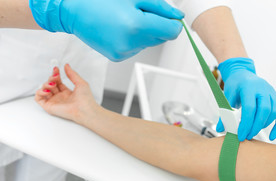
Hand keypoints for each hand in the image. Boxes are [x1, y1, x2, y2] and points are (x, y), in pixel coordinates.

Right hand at [29, 0, 183, 60]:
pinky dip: (133, 39)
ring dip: (144, 32)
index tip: (169, 17)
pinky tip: (119, 29)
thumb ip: (160, 8)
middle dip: (156, 26)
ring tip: (125, 20)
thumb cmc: (100, 1)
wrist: (74, 11)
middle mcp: (131, 43)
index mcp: (137, 25)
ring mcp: (124, 52)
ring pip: (148, 43)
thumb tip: (177, 17)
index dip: (173, 23)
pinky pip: (135, 48)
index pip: (172, 32)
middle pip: (161, 38)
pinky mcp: (117, 57)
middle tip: (139, 13)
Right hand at [35, 64, 97, 123]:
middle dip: (51, 78)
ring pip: (43, 89)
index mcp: (66, 92)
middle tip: (56, 77)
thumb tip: (66, 65)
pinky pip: (38, 98)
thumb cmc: (86, 99)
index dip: (55, 74)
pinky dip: (39, 92)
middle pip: (49, 84)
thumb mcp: (80, 83)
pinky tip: (47, 91)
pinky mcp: (49, 106)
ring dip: (46, 84)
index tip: (56, 69)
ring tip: (53, 85)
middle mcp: (59, 97)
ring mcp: (54, 101)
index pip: (57, 81)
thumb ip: (72, 74)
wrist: (85, 109)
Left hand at [216, 57, 275, 140]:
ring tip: (253, 131)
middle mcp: (263, 89)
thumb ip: (225, 112)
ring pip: (274, 112)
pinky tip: (272, 136)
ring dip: (264, 125)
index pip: (250, 108)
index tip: (241, 134)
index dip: (246, 124)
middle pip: (264, 110)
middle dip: (255, 126)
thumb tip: (220, 128)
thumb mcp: (227, 96)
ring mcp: (272, 93)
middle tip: (247, 136)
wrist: (243, 74)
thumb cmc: (236, 85)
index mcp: (249, 87)